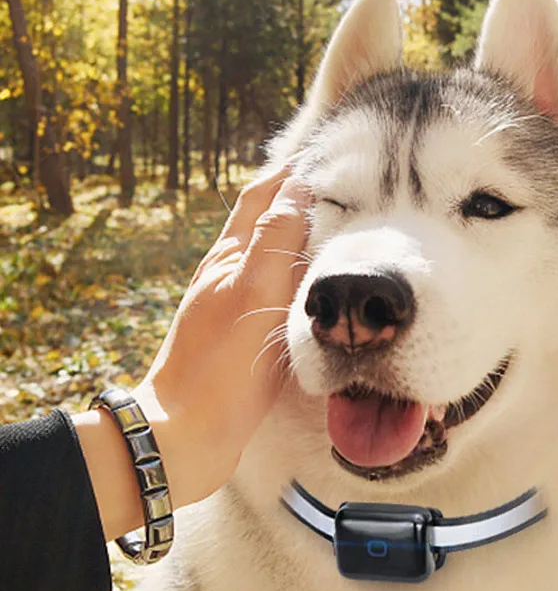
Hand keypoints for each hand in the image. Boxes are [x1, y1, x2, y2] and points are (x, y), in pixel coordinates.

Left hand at [73, 171, 308, 539]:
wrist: (188, 434)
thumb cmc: (221, 367)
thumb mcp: (252, 293)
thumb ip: (273, 240)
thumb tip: (296, 188)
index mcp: (228, 259)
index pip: (259, 199)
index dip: (288, 174)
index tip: (324, 157)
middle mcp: (227, 277)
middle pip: (261, 224)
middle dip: (293, 200)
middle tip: (337, 190)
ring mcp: (232, 308)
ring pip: (268, 259)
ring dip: (296, 239)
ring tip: (334, 232)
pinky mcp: (240, 339)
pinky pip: (273, 294)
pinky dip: (296, 278)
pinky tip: (314, 291)